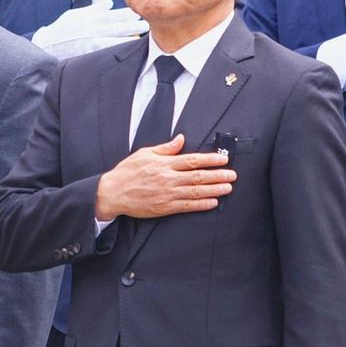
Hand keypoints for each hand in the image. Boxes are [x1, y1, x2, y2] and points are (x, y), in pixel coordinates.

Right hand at [31, 6, 148, 59]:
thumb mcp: (75, 14)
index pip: (112, 14)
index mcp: (90, 17)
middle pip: (117, 26)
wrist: (47, 45)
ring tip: (141, 37)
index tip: (138, 14)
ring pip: (114, 38)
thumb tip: (109, 2)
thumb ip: (94, 9)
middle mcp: (92, 28)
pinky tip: (128, 51)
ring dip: (129, 37)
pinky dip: (118, 49)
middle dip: (132, 25)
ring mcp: (91, 41)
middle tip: (146, 25)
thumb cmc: (62, 29)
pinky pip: (107, 51)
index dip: (127, 14)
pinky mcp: (89, 52)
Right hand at [95, 134, 234, 221]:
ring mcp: (167, 194)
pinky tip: (213, 202)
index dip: (210, 160)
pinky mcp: (164, 207)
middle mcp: (167, 179)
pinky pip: (187, 206)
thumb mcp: (145, 154)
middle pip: (198, 177)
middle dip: (217, 175)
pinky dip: (201, 204)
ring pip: (195, 192)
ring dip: (214, 190)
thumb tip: (181, 138)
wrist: (113, 193)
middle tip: (232, 175)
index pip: (192, 160)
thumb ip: (165, 148)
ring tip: (228, 188)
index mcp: (164, 164)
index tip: (223, 159)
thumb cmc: (127, 172)